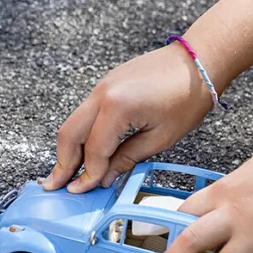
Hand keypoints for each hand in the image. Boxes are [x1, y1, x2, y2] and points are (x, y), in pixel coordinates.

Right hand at [43, 44, 214, 192]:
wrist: (197, 61)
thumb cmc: (187, 96)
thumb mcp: (161, 137)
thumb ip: (127, 158)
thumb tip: (105, 177)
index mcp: (116, 108)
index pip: (93, 151)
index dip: (87, 175)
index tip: (82, 191)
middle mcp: (101, 94)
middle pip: (69, 134)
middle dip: (62, 163)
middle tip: (55, 185)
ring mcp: (101, 87)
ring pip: (73, 122)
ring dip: (68, 148)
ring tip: (66, 171)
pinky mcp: (106, 85)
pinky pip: (85, 112)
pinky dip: (81, 133)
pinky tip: (85, 149)